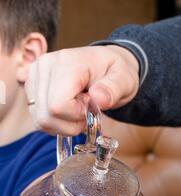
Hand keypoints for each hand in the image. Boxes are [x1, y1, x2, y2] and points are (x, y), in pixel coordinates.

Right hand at [25, 45, 139, 134]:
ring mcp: (34, 78)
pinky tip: (69, 113)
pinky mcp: (31, 90)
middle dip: (71, 122)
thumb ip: (113, 89)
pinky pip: (39, 121)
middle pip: (47, 116)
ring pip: (41, 121)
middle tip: (87, 109)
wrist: (106, 65)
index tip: (92, 105)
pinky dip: (57, 124)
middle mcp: (43, 67)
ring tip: (78, 109)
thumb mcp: (124, 80)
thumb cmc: (115, 72)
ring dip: (64, 125)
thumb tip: (98, 98)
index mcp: (65, 62)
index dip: (77, 114)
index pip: (58, 106)